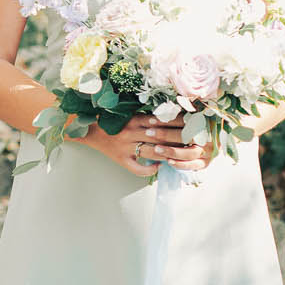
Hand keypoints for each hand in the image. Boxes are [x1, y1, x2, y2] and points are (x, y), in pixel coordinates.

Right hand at [79, 113, 212, 179]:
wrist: (90, 130)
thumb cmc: (112, 121)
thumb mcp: (129, 115)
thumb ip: (147, 117)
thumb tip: (170, 117)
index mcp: (134, 119)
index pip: (161, 121)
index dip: (177, 124)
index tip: (191, 125)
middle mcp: (131, 132)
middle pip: (160, 137)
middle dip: (178, 139)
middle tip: (193, 142)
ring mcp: (126, 147)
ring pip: (152, 152)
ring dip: (168, 154)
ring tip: (182, 155)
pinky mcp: (121, 159)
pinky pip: (137, 168)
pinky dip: (149, 169)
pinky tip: (159, 168)